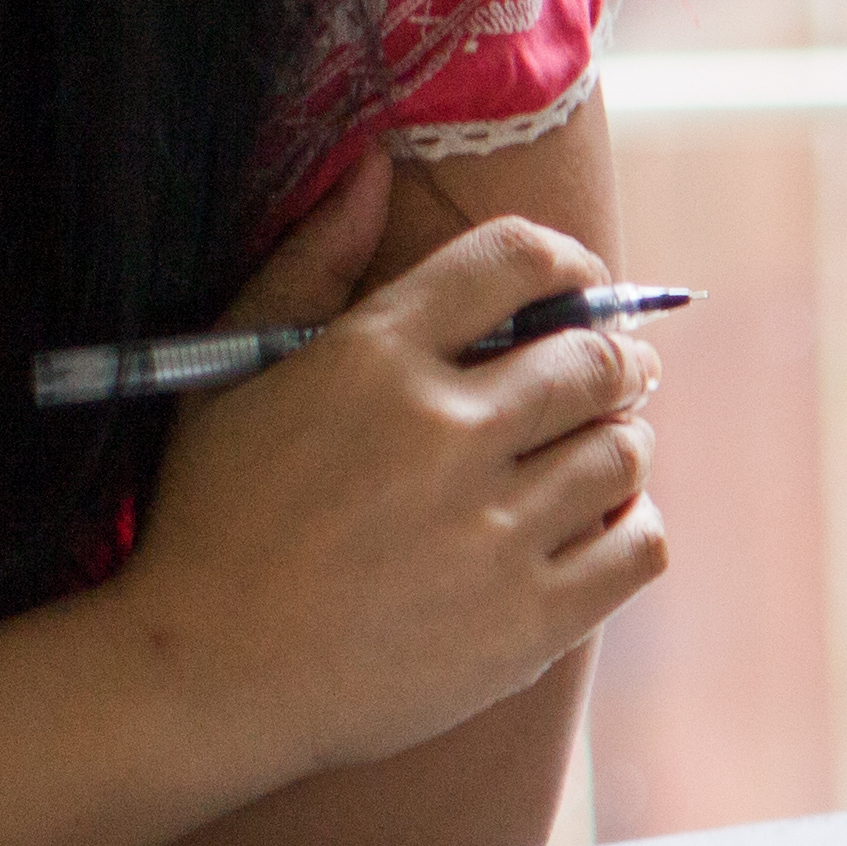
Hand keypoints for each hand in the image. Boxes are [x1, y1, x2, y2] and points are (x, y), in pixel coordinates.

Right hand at [115, 212, 668, 783]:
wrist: (205, 676)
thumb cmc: (214, 518)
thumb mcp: (233, 372)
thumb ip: (310, 263)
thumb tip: (375, 169)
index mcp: (377, 357)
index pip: (519, 261)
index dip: (570, 266)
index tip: (580, 291)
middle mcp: (447, 432)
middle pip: (595, 359)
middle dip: (616, 361)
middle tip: (609, 378)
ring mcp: (495, 528)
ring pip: (626, 451)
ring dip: (621, 443)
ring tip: (593, 455)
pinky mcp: (530, 618)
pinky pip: (641, 543)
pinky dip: (635, 525)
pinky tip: (600, 527)